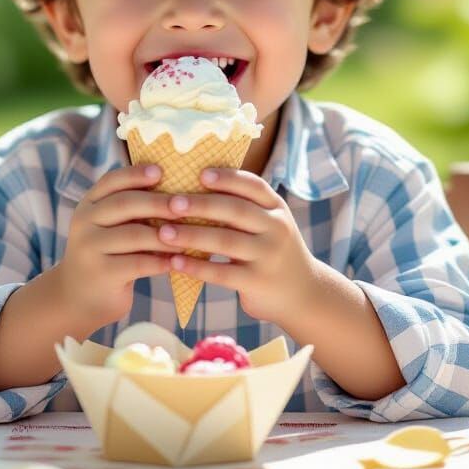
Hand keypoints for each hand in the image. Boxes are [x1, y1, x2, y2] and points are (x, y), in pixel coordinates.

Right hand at [57, 164, 173, 328]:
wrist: (80, 298)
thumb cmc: (108, 254)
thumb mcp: (110, 227)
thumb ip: (131, 209)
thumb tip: (175, 189)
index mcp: (88, 204)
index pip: (112, 181)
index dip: (136, 174)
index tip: (161, 171)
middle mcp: (84, 222)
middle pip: (124, 204)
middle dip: (158, 202)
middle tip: (185, 204)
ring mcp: (89, 248)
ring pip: (134, 234)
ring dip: (165, 235)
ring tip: (190, 235)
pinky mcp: (101, 273)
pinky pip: (137, 263)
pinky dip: (161, 261)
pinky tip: (178, 261)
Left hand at [156, 167, 318, 325]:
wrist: (304, 294)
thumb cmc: (274, 251)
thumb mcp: (270, 224)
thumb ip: (244, 208)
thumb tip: (196, 185)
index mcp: (277, 208)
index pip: (252, 185)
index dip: (227, 178)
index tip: (200, 174)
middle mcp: (276, 228)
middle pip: (235, 210)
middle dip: (200, 205)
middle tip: (171, 203)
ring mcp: (268, 256)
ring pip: (225, 241)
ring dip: (191, 235)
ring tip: (164, 233)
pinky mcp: (258, 282)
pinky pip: (222, 272)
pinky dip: (197, 267)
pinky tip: (175, 263)